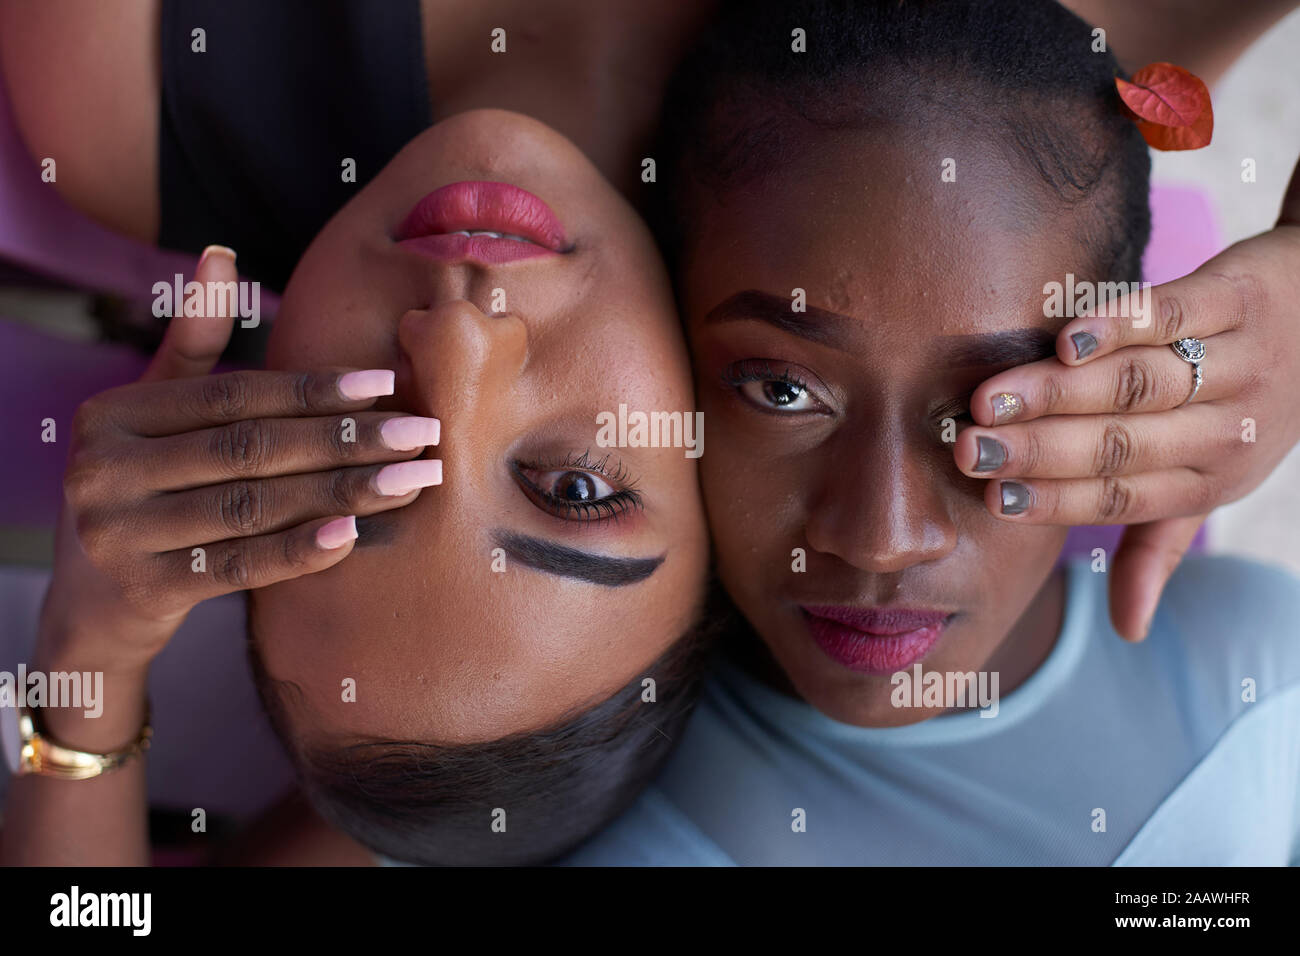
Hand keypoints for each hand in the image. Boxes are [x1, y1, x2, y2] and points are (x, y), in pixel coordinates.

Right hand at [40, 246, 442, 665]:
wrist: (92, 599)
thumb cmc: (144, 489)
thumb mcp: (154, 416)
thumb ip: (193, 344)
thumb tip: (221, 253)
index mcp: (113, 415)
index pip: (234, 398)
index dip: (314, 391)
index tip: (387, 385)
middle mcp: (103, 469)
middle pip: (251, 449)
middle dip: (348, 440)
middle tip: (424, 435)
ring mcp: (118, 533)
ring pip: (253, 506)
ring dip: (343, 492)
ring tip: (413, 479)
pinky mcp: (143, 591)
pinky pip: (239, 567)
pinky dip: (298, 551)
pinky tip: (353, 535)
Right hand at [953, 163, 1299, 640]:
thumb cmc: (1246, 403)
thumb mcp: (1210, 480)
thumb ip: (1155, 546)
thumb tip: (1127, 631)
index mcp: (1212, 481)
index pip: (1123, 498)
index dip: (1058, 501)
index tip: (993, 499)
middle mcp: (1227, 428)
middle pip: (1122, 444)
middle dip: (1039, 451)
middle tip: (969, 450)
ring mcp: (1239, 361)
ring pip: (1137, 385)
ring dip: (1057, 394)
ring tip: (989, 400)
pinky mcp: (1240, 296)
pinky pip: (1174, 315)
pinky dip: (1119, 327)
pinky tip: (1066, 340)